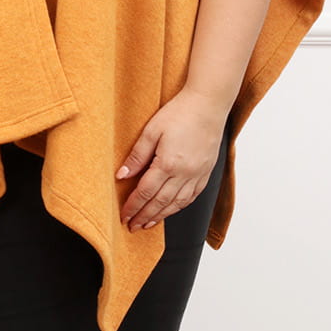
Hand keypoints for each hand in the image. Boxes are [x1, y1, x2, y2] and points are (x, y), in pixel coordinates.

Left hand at [115, 90, 226, 230]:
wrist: (208, 104)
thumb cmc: (180, 112)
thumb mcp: (151, 130)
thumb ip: (137, 156)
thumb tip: (122, 176)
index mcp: (168, 164)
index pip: (146, 192)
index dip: (133, 206)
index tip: (124, 216)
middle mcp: (184, 173)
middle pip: (160, 202)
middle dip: (144, 216)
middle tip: (132, 226)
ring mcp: (198, 174)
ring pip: (177, 203)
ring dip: (161, 216)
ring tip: (148, 224)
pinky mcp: (206, 172)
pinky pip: (192, 196)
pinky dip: (179, 206)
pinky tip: (171, 209)